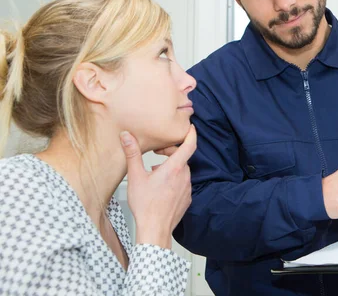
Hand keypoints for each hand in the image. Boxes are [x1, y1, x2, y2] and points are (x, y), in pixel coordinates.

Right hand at [120, 125, 196, 248]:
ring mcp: (187, 188)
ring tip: (155, 171)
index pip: (189, 145)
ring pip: (182, 171)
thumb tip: (127, 136)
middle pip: (182, 157)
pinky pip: (182, 183)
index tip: (190, 127)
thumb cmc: (145, 205)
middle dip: (172, 151)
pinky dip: (174, 180)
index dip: (191, 134)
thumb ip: (132, 153)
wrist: (154, 230)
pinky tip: (161, 186)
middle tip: (158, 152)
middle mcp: (184, 177)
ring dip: (171, 167)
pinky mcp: (187, 199)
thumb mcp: (135, 176)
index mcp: (174, 168)